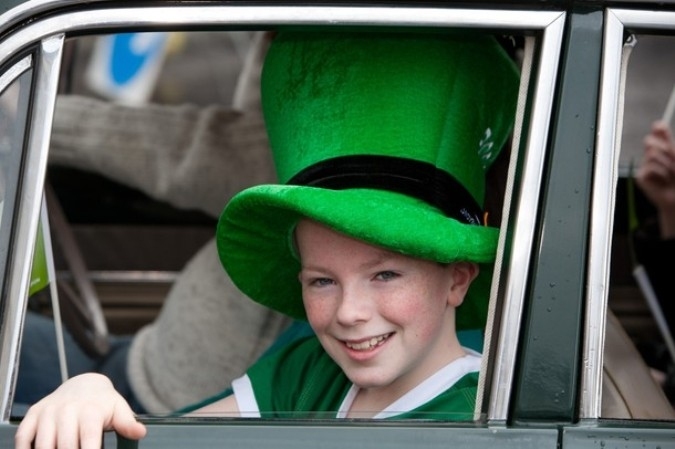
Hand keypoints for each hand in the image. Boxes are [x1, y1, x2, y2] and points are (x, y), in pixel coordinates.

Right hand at [14, 373, 145, 448]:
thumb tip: (140, 432)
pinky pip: (23, 437)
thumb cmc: (103, 404)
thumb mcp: (119, 409)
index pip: (89, 440)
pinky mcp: (33, 415)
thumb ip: (127, 423)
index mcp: (90, 411)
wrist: (84, 385)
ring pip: (43, 444)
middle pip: (65, 446)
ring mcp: (48, 412)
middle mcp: (67, 410)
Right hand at [635, 120, 674, 237]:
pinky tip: (664, 182)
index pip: (658, 135)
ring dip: (666, 165)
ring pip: (651, 155)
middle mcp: (652, 156)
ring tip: (671, 175)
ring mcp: (646, 167)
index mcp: (664, 150)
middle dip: (663, 149)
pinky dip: (661, 174)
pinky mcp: (641, 178)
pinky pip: (650, 168)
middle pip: (649, 141)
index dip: (658, 130)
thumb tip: (658, 124)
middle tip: (673, 159)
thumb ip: (669, 145)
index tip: (659, 126)